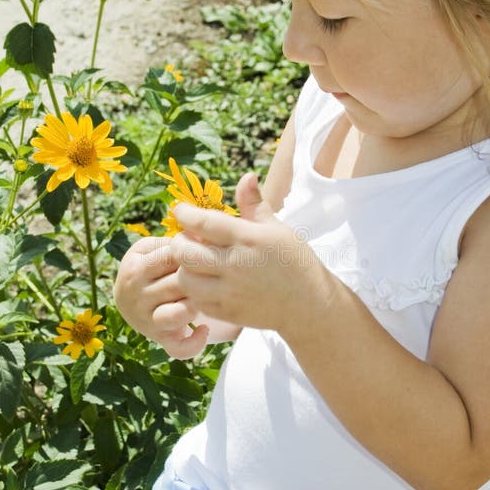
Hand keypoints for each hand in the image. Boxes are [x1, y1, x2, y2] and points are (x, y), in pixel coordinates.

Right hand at [113, 236, 209, 358]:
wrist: (130, 301)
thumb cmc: (149, 266)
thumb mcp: (149, 248)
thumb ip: (170, 240)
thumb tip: (199, 235)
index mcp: (135, 268)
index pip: (171, 256)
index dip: (193, 253)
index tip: (204, 252)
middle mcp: (138, 296)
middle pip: (178, 284)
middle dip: (199, 278)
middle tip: (211, 274)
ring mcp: (147, 320)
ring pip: (178, 314)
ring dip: (196, 305)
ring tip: (202, 298)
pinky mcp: (159, 339)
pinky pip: (177, 348)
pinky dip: (194, 343)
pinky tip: (203, 329)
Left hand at [169, 172, 321, 333]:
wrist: (309, 303)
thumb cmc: (294, 261)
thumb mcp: (277, 228)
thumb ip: (255, 204)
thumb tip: (246, 176)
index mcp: (248, 239)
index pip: (203, 222)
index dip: (185, 213)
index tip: (180, 210)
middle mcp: (236, 265)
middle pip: (185, 252)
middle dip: (179, 241)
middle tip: (187, 238)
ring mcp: (230, 292)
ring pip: (185, 279)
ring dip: (184, 268)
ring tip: (195, 262)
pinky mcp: (228, 313)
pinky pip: (196, 300)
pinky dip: (194, 290)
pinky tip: (205, 282)